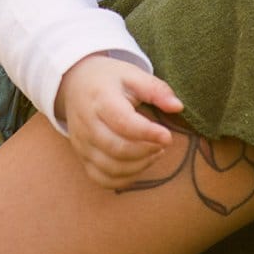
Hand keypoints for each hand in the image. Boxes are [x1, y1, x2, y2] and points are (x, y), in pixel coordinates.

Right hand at [54, 54, 182, 189]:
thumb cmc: (109, 80)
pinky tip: (139, 164)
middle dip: (146, 151)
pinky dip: (124, 179)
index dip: (148, 133)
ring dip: (139, 165)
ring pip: (111, 168)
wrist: (75, 84)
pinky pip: (102, 178)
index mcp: (100, 98)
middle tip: (162, 143)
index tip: (167, 136)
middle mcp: (87, 123)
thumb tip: (178, 107)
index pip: (123, 122)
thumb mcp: (132, 74)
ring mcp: (82, 143)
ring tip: (154, 152)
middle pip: (117, 149)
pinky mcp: (82, 156)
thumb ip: (156, 89)